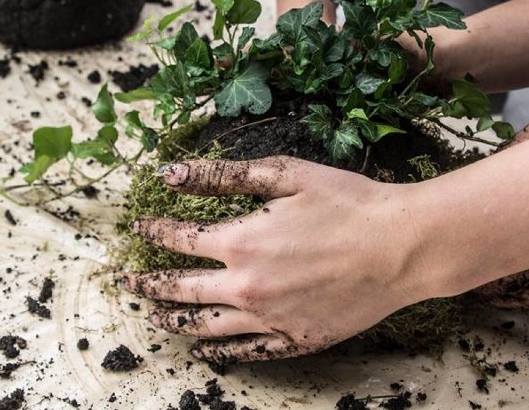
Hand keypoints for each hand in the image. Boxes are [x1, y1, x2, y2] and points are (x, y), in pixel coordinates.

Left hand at [121, 157, 434, 362]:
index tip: (137, 226)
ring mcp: (269, 320)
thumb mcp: (285, 174)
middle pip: (180, 289)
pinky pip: (245, 354)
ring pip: (204, 327)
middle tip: (126, 281)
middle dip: (147, 283)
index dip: (153, 231)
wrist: (402, 248)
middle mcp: (246, 287)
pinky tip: (204, 350)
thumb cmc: (349, 203)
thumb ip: (222, 176)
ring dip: (173, 320)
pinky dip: (218, 353)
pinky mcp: (294, 341)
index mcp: (240, 242)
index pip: (178, 239)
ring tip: (154, 316)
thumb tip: (169, 174)